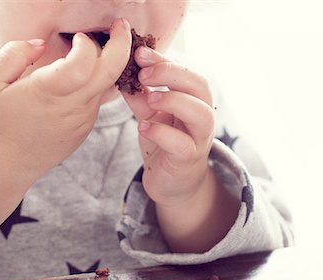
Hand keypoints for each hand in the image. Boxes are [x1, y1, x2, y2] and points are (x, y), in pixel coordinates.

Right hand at [0, 19, 131, 180]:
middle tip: (122, 26)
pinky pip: (97, 100)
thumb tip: (42, 43)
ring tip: (92, 52)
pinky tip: (78, 80)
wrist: (6, 164)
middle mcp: (72, 107)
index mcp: (49, 92)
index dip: (87, 43)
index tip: (78, 37)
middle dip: (123, 43)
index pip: (85, 62)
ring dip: (106, 65)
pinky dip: (94, 84)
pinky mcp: (85, 128)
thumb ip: (15, 53)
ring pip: (106, 85)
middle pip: (112, 71)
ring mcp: (82, 120)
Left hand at [122, 46, 214, 206]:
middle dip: (171, 74)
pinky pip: (181, 144)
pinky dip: (162, 133)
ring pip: (200, 113)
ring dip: (174, 100)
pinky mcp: (188, 160)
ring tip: (149, 97)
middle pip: (199, 86)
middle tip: (144, 72)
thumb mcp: (150, 115)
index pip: (186, 73)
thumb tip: (121, 71)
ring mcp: (199, 139)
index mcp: (193, 101)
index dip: (165, 61)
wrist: (172, 183)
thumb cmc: (164, 144)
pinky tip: (144, 127)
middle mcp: (201, 117)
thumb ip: (140, 96)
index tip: (140, 53)